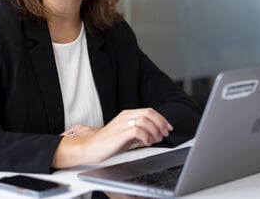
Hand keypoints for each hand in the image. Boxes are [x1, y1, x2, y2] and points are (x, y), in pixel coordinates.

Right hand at [53, 108, 172, 167]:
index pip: (149, 111)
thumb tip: (154, 133)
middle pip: (149, 113)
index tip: (168, 128)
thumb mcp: (127, 134)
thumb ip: (139, 131)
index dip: (161, 119)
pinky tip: (146, 143)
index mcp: (127, 114)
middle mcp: (125, 116)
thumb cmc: (108, 143)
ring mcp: (122, 124)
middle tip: (164, 134)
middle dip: (161, 124)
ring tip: (155, 140)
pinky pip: (139, 131)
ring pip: (146, 121)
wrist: (91, 148)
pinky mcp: (120, 133)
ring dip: (155, 131)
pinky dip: (146, 137)